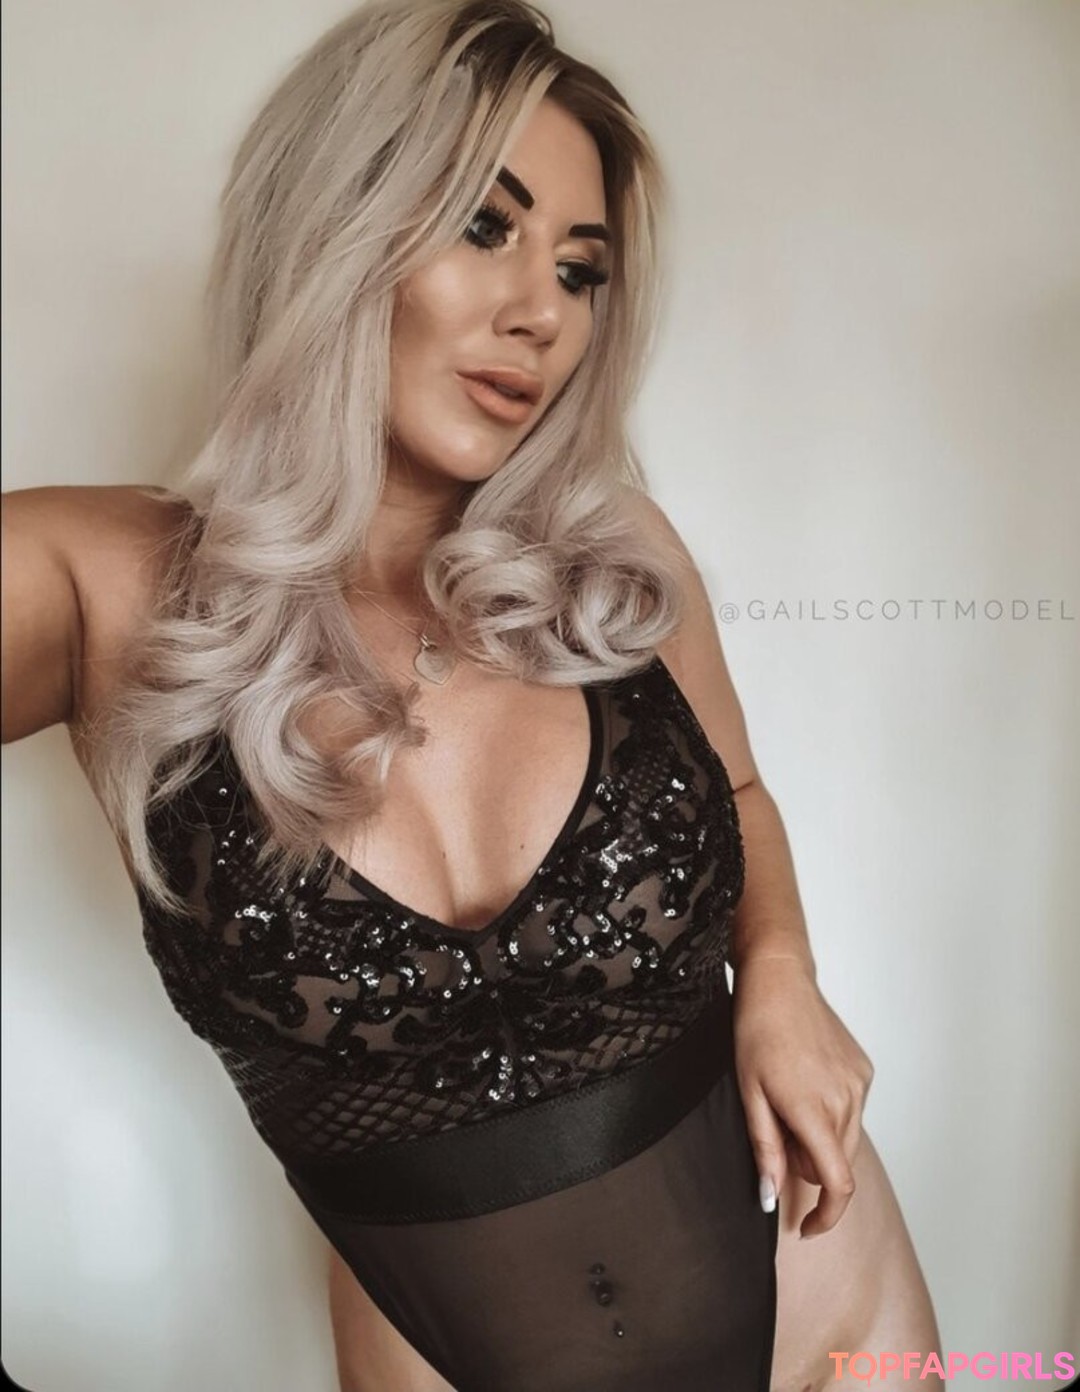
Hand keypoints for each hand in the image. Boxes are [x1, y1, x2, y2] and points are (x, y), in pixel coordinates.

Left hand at [731, 954, 873, 1237]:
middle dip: (808, 1163)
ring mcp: (859, 1084)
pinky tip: (806, 1082)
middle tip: (777, 1129)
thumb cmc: (756, 1033)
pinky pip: (852, 1110)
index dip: (826, 1216)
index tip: (807, 1226)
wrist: (780, 982)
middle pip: (836, 1163)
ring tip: (788, 1100)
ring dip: (820, 1137)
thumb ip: (765, 1150)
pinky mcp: (864, 1071)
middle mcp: (846, 1100)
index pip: (837, 1184)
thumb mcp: (749, 1094)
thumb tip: (771, 1199)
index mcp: (814, 1110)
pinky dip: (831, 1112)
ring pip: (846, 1138)